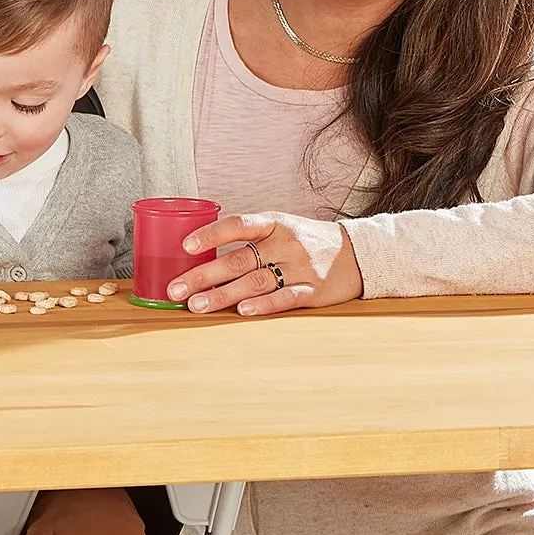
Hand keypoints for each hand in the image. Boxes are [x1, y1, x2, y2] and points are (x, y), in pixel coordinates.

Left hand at [166, 211, 363, 316]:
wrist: (357, 253)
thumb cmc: (308, 242)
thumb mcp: (282, 229)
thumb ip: (249, 240)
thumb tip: (202, 257)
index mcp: (274, 224)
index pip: (239, 224)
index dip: (211, 234)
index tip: (186, 246)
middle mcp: (285, 243)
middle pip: (238, 260)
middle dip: (203, 275)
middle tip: (176, 289)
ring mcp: (300, 267)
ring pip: (255, 281)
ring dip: (223, 294)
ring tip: (197, 305)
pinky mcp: (312, 291)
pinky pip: (285, 298)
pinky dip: (263, 305)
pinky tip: (243, 311)